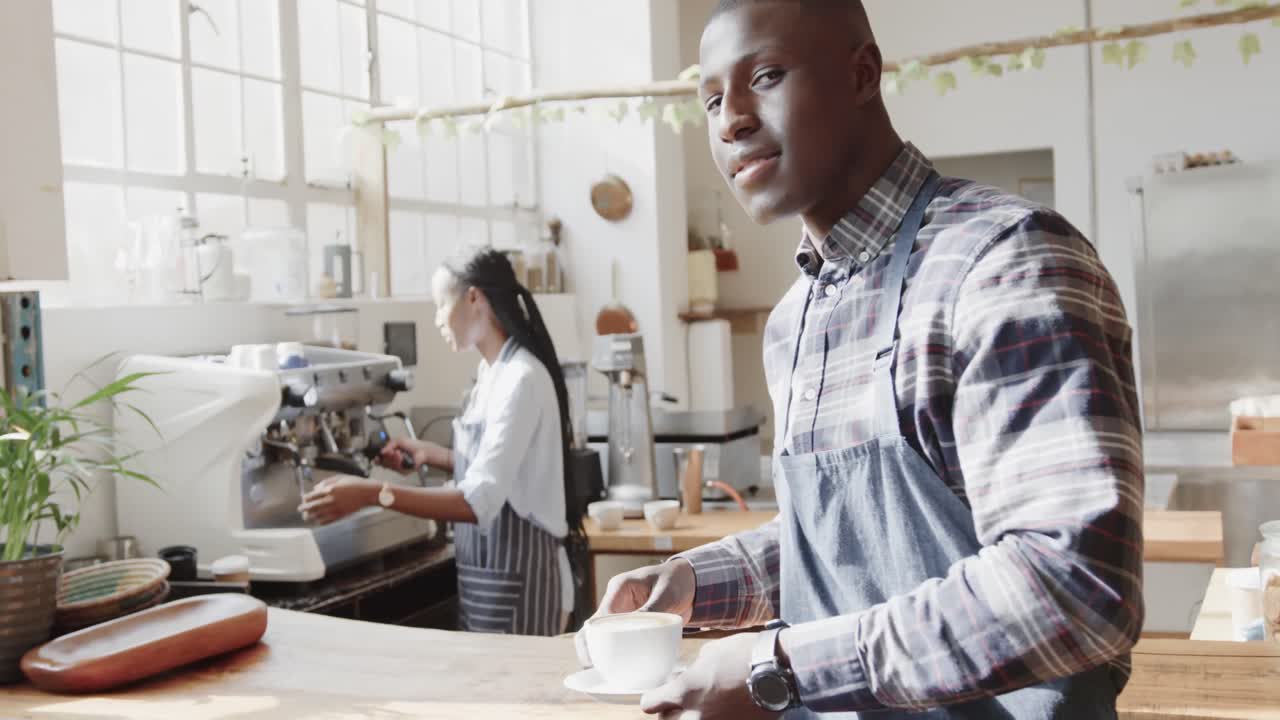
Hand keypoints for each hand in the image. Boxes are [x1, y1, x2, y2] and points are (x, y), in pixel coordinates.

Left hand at [298, 476, 374, 524]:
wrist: (367, 493)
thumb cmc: (354, 483)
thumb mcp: (339, 478)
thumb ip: (325, 482)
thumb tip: (315, 488)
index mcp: (329, 490)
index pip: (311, 496)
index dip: (305, 498)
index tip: (303, 498)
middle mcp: (330, 500)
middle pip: (312, 507)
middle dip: (304, 508)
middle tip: (300, 509)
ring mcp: (335, 509)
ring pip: (317, 516)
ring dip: (310, 516)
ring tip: (307, 516)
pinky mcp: (340, 515)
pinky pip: (326, 521)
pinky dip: (320, 521)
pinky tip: (318, 520)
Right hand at [377, 437, 440, 473]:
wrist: (422, 450)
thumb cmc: (412, 445)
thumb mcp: (398, 440)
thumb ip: (389, 444)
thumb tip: (382, 452)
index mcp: (390, 455)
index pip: (380, 460)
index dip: (377, 460)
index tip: (377, 458)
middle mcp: (393, 462)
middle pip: (383, 464)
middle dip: (387, 457)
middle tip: (391, 451)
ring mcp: (398, 468)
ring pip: (389, 466)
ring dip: (393, 458)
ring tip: (399, 453)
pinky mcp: (403, 472)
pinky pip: (397, 469)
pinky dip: (399, 462)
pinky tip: (402, 457)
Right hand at [575, 559, 695, 667]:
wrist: (689, 584)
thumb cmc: (676, 582)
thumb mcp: (666, 593)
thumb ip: (651, 609)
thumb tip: (636, 628)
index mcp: (620, 588)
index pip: (601, 614)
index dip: (596, 634)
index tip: (599, 652)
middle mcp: (616, 602)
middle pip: (594, 626)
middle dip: (590, 646)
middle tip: (592, 667)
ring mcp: (622, 615)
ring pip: (602, 635)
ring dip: (600, 652)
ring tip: (599, 672)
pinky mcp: (630, 627)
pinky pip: (619, 641)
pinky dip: (616, 653)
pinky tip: (617, 669)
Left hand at [641, 632, 776, 719]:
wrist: (777, 672)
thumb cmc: (745, 655)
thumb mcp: (711, 652)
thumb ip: (694, 668)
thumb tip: (692, 673)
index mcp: (683, 692)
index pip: (650, 704)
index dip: (655, 698)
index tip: (661, 695)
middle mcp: (694, 716)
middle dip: (671, 712)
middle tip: (683, 703)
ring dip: (691, 718)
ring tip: (705, 709)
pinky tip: (725, 713)